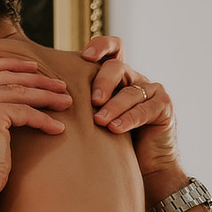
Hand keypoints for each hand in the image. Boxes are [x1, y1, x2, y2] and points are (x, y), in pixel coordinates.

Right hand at [0, 58, 71, 196]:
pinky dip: (44, 120)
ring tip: (65, 101)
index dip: (8, 64)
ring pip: (17, 92)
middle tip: (59, 85)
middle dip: (35, 79)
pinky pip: (24, 112)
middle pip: (3, 77)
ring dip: (46, 96)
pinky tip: (57, 128)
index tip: (31, 67)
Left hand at [80, 36, 179, 178]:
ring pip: (131, 91)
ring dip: (114, 106)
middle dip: (102, 82)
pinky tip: (115, 127)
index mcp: (116, 76)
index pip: (113, 49)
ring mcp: (151, 91)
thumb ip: (78, 103)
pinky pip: (146, 109)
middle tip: (92, 101)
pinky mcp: (164, 106)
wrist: (144, 165)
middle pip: (117, 67)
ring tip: (100, 121)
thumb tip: (47, 96)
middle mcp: (134, 79)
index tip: (86, 56)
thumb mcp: (91, 118)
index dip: (101, 46)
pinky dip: (129, 118)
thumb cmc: (110, 142)